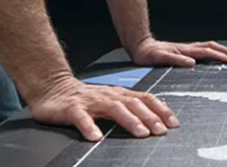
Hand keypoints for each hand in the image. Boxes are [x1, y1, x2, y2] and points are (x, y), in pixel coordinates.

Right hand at [27, 75, 178, 141]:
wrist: (53, 88)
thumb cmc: (85, 98)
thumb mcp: (111, 101)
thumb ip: (129, 108)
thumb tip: (155, 122)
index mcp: (119, 94)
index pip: (145, 98)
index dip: (160, 110)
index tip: (173, 123)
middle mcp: (108, 95)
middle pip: (133, 103)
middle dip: (149, 117)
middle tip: (161, 131)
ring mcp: (90, 101)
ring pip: (113, 108)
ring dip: (129, 121)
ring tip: (140, 134)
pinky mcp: (72, 109)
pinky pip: (82, 118)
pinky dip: (89, 127)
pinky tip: (95, 137)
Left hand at [129, 37, 226, 66]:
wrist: (140, 48)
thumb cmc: (148, 54)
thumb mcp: (160, 58)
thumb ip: (176, 60)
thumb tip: (191, 62)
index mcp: (185, 50)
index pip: (207, 52)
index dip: (220, 56)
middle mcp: (187, 48)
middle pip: (212, 47)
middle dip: (226, 52)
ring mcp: (186, 49)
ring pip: (208, 47)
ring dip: (221, 50)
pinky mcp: (184, 52)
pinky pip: (203, 50)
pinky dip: (213, 52)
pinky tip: (214, 57)